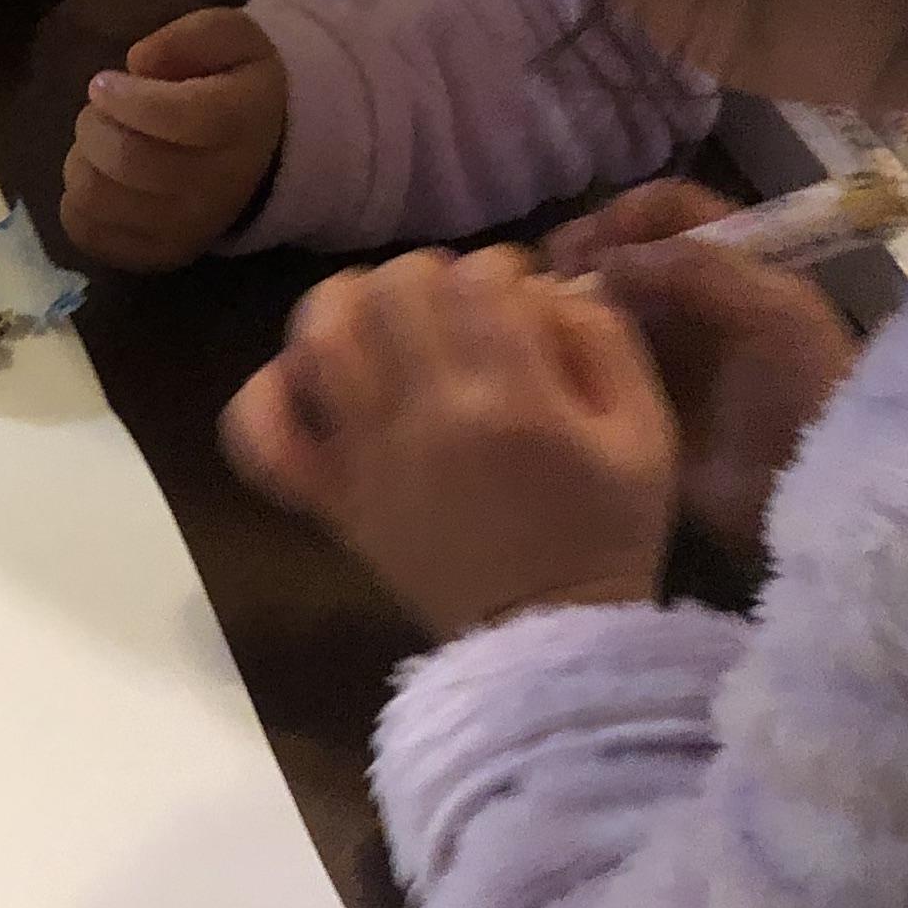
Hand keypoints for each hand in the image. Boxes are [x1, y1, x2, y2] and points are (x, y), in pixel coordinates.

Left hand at [61, 9, 288, 268]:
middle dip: (95, 125)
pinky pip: (90, 234)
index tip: (103, 82)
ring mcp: (187, 228)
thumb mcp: (232, 37)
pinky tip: (99, 178)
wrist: (263, 155)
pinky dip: (78, 204)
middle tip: (101, 110)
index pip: (174, 118)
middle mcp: (218, 185)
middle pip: (126, 160)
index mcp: (240, 123)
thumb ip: (192, 35)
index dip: (124, 98)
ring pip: (98, 198)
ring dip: (83, 162)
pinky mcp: (158, 254)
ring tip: (100, 145)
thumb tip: (141, 61)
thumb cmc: (235, 87)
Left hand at [220, 246, 678, 637]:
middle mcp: (426, 419)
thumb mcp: (646, 433)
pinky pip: (261, 437)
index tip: (518, 290)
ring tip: (377, 317)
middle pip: (392, 291)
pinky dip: (266, 395)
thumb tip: (547, 284)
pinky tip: (304, 379)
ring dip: (342, 306)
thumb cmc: (606, 533)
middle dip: (426, 275)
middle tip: (453, 304)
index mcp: (514, 402)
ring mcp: (365, 459)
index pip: (477, 279)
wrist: (550, 641)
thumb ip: (604, 340)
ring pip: (318, 339)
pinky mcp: (330, 498)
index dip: (500, 265)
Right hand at [545, 180, 859, 553]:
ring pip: (593, 309)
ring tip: (529, 324)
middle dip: (578, 258)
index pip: (667, 210)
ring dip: (560, 307)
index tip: (583, 245)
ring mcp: (657, 352)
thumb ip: (695, 268)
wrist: (812, 486)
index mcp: (729, 262)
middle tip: (543, 284)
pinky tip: (539, 365)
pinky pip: (585, 368)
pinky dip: (559, 358)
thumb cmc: (803, 386)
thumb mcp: (772, 310)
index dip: (624, 214)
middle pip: (618, 255)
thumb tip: (603, 261)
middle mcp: (686, 299)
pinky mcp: (632, 401)